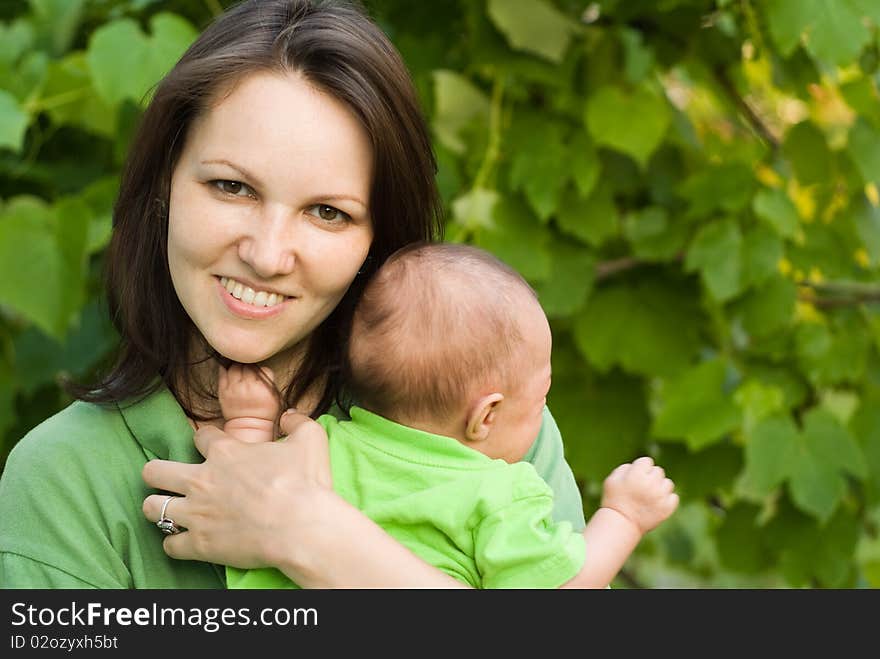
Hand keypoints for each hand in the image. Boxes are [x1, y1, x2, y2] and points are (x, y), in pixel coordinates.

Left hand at [142, 410, 332, 569]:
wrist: (301, 527)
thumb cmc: (305, 483)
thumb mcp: (311, 439)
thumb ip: (297, 422)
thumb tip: (289, 416)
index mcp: (225, 452)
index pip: (199, 437)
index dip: (205, 440)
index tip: (213, 447)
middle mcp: (201, 480)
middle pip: (155, 471)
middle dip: (157, 473)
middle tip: (169, 478)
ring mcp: (196, 514)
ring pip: (151, 508)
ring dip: (158, 508)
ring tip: (168, 510)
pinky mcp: (199, 544)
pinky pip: (169, 546)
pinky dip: (175, 544)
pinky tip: (185, 542)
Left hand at [218, 364, 279, 421]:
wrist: (249, 426)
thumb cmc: (263, 413)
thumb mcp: (275, 397)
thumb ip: (270, 381)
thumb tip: (264, 369)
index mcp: (263, 388)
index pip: (263, 369)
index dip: (262, 371)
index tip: (260, 375)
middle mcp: (248, 386)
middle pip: (248, 366)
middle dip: (249, 367)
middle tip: (249, 373)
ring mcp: (234, 388)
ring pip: (235, 367)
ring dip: (238, 367)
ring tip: (240, 372)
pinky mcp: (223, 391)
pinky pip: (222, 373)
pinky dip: (225, 369)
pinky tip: (229, 371)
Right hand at [600, 456, 678, 534]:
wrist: (621, 524)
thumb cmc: (614, 500)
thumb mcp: (612, 480)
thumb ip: (626, 467)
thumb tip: (639, 465)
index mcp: (636, 475)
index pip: (647, 461)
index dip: (640, 468)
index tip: (635, 478)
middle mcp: (650, 484)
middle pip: (658, 471)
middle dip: (650, 477)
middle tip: (641, 488)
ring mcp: (660, 496)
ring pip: (668, 483)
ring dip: (660, 487)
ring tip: (649, 496)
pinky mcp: (667, 508)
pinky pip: (674, 497)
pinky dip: (667, 500)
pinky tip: (656, 504)